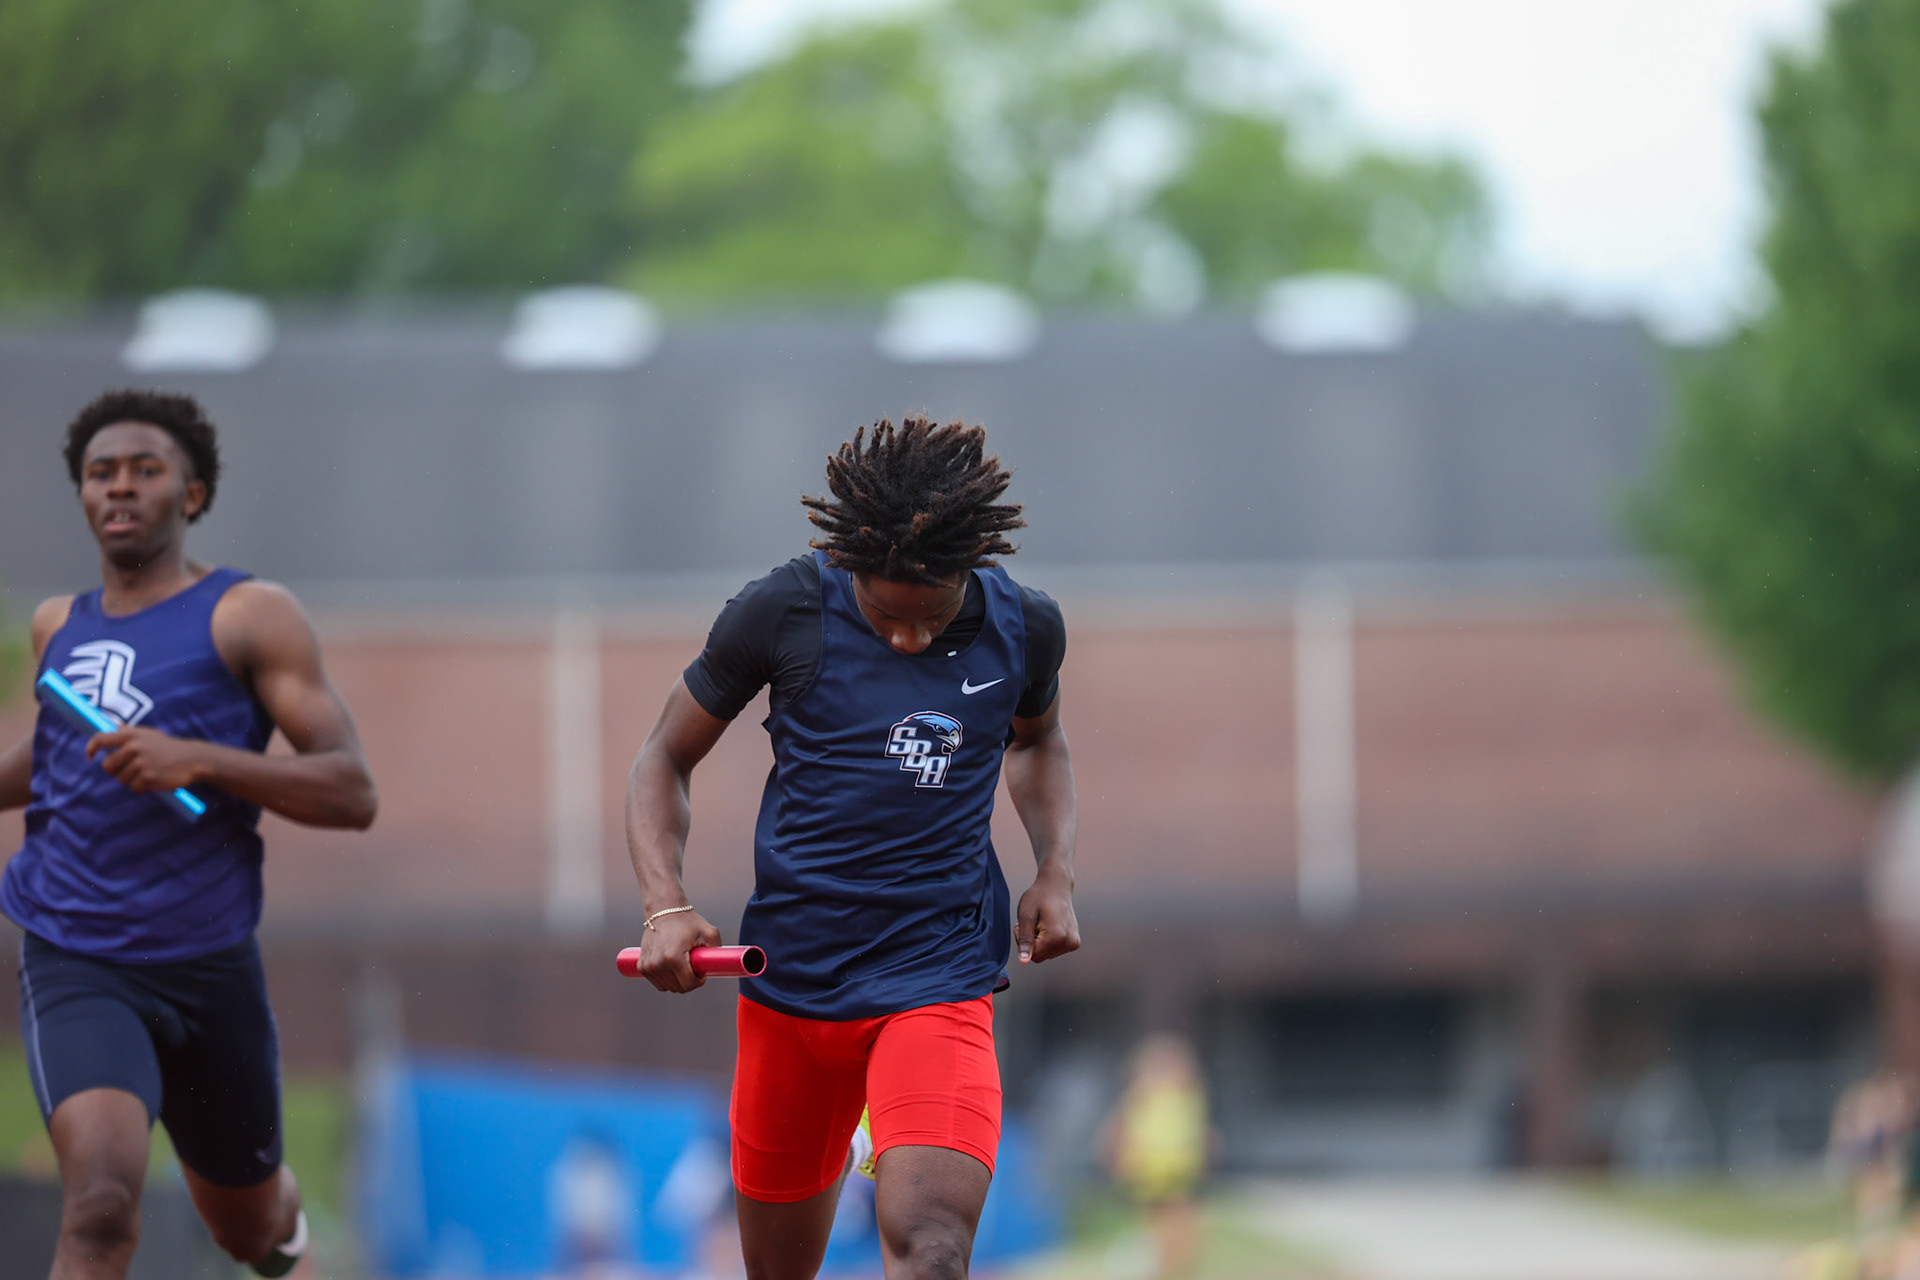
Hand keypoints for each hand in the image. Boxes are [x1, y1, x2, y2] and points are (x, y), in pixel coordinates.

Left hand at [86, 728, 207, 792]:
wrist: (192, 758)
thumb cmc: (168, 747)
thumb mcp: (149, 734)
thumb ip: (129, 731)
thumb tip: (113, 725)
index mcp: (131, 734)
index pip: (101, 739)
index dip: (91, 748)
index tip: (89, 756)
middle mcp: (133, 747)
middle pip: (107, 765)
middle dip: (116, 770)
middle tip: (131, 769)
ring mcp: (140, 762)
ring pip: (120, 778)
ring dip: (131, 779)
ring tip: (147, 772)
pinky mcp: (147, 777)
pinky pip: (133, 787)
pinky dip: (141, 786)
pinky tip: (154, 779)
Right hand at [636, 908, 722, 992]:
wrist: (664, 910)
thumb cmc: (688, 921)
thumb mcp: (710, 933)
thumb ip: (719, 951)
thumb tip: (725, 966)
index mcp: (673, 958)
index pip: (689, 984)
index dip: (699, 981)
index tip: (702, 973)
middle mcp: (657, 964)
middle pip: (678, 988)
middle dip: (689, 981)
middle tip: (693, 966)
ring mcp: (648, 966)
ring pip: (668, 987)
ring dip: (677, 981)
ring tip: (682, 963)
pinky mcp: (642, 966)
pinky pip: (658, 983)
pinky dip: (666, 979)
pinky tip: (671, 966)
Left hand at [1015, 865, 1079, 964]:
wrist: (1057, 885)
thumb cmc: (1039, 896)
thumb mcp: (1026, 916)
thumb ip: (1025, 940)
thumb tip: (1024, 960)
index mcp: (1057, 936)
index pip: (1033, 956)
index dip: (1022, 941)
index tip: (1022, 926)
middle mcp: (1069, 942)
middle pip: (1040, 957)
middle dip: (1032, 943)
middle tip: (1032, 923)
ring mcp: (1074, 942)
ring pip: (1047, 955)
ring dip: (1039, 942)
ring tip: (1041, 923)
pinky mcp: (1075, 942)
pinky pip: (1054, 951)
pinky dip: (1048, 942)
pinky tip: (1049, 926)